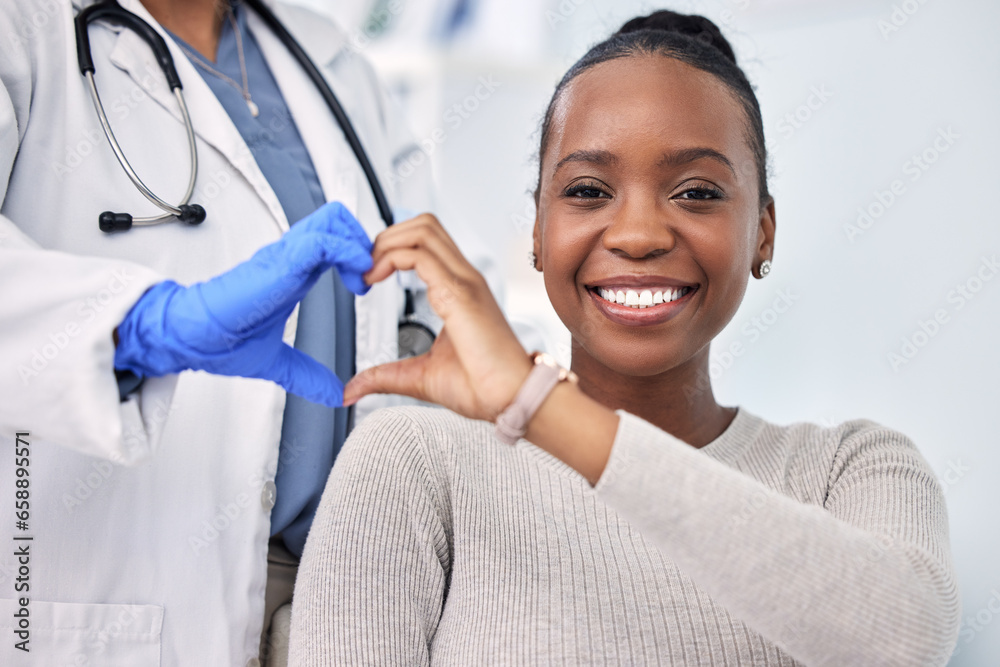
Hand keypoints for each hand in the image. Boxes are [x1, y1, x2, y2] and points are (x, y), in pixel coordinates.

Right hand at [114, 202, 371, 406]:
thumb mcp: (278, 362)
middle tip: (369, 275)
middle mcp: (291, 258)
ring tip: (363, 277)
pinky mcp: (278, 264)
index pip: (333, 239)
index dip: (358, 254)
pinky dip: (346, 253)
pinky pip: (321, 242)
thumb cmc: (221, 339)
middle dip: (363, 240)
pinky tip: (355, 277)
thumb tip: (332, 393)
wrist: (191, 338)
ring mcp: (284, 257)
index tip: (365, 285)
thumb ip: (307, 375)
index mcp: (293, 272)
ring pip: (332, 221)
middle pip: (336, 219)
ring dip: (358, 245)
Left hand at [343, 214, 531, 420]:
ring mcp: (464, 282)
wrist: (511, 399)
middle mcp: (464, 278)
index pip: (426, 243)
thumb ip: (385, 376)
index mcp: (459, 290)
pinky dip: (390, 258)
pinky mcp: (459, 294)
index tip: (368, 274)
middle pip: (424, 225)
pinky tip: (375, 278)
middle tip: (364, 267)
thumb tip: (352, 389)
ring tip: (368, 271)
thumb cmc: (482, 386)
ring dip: (386, 242)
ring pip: (423, 230)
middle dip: (386, 238)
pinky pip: (420, 255)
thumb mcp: (420, 377)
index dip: (392, 248)